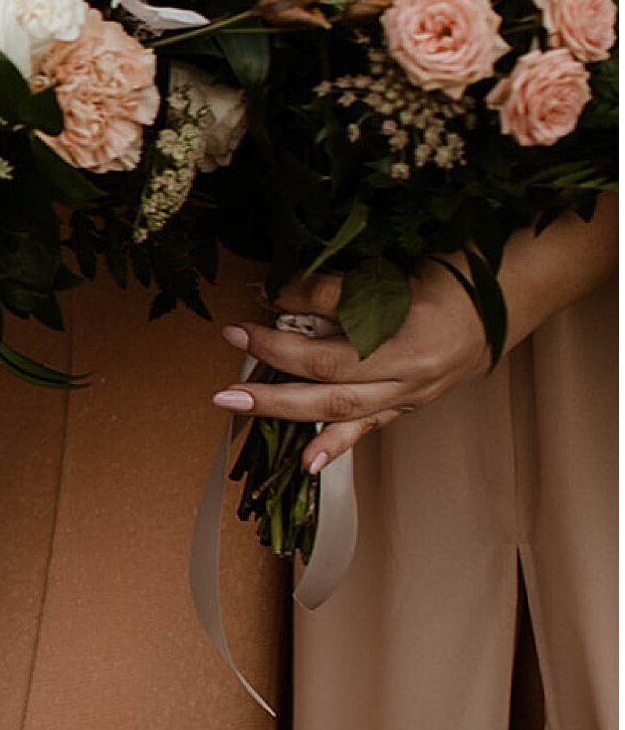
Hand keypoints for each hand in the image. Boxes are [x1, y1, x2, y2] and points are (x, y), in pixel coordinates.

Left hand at [211, 261, 491, 467]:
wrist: (499, 309)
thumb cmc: (450, 276)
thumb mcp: (399, 266)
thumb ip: (343, 282)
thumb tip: (280, 289)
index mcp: (412, 324)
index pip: (340, 310)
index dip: (295, 297)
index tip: (258, 288)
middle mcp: (409, 369)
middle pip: (331, 368)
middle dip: (274, 356)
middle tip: (230, 339)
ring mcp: (408, 394)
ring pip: (340, 405)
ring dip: (283, 404)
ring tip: (237, 402)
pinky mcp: (406, 407)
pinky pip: (366, 429)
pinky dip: (334, 445)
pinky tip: (306, 463)